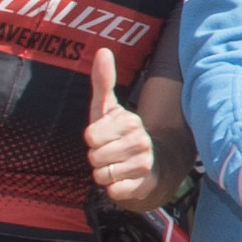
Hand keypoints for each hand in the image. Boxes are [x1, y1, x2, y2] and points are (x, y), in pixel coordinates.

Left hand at [79, 47, 161, 209]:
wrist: (152, 165)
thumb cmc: (121, 135)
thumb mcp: (109, 109)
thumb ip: (103, 81)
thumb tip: (102, 50)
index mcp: (130, 121)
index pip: (90, 136)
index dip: (93, 140)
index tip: (105, 137)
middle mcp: (140, 141)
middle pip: (93, 157)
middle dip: (96, 158)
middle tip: (110, 154)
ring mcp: (143, 164)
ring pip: (100, 175)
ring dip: (103, 174)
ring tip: (116, 166)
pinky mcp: (143, 185)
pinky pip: (113, 191)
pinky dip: (113, 189)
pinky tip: (123, 180)